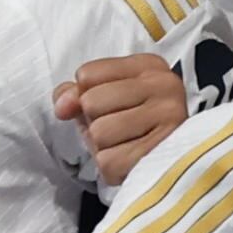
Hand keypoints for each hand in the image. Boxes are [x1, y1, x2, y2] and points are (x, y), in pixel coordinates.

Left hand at [55, 53, 191, 185]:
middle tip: (118, 129)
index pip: (87, 74)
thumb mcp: (101, 101)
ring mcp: (169, 116)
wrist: (170, 163)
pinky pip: (109, 162)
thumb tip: (62, 106)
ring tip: (125, 145)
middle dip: (95, 122)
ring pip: (99, 133)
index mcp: (148, 65)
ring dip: (103, 147)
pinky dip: (112, 167)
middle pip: (91, 102)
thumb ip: (74, 94)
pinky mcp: (163, 151)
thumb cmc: (130, 127)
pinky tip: (130, 161)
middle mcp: (165, 84)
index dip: (86, 95)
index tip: (109, 106)